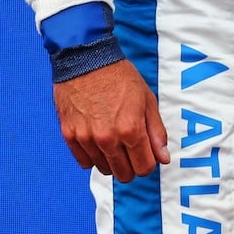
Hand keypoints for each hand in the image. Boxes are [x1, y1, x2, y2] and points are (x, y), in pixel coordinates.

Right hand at [53, 59, 169, 181]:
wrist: (86, 59)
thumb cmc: (120, 77)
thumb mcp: (147, 100)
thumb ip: (156, 132)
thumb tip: (164, 158)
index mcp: (131, 129)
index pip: (144, 168)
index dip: (148, 163)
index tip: (146, 154)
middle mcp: (107, 138)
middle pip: (124, 174)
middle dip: (132, 166)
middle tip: (131, 149)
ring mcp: (86, 138)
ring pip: (103, 169)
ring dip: (112, 160)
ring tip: (114, 139)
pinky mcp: (69, 135)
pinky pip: (84, 162)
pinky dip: (93, 156)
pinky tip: (98, 141)